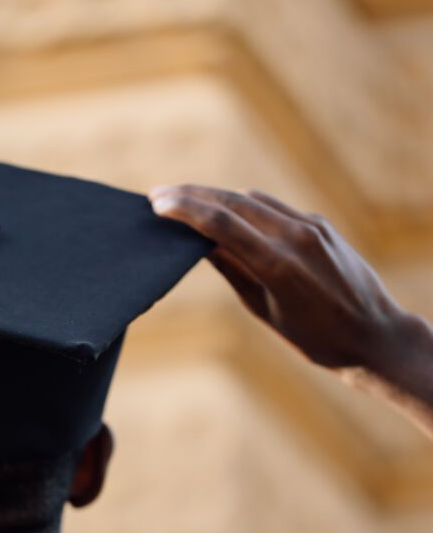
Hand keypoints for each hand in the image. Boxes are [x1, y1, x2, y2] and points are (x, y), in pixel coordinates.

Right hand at [149, 184, 405, 370]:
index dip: (185, 209)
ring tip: (186, 201)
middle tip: (159, 194)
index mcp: (278, 264)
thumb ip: (233, 270)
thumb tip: (200, 242)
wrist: (374, 334)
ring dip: (217, 197)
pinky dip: (245, 207)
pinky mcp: (320, 225)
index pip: (221, 222)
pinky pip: (275, 208)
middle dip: (193, 195)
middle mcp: (296, 236)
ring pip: (253, 200)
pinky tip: (227, 212)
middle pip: (233, 202)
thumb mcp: (265, 309)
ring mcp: (311, 226)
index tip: (157, 203)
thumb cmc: (316, 338)